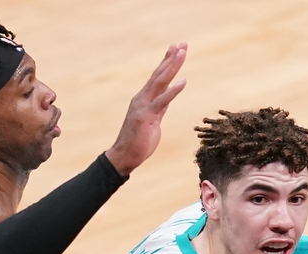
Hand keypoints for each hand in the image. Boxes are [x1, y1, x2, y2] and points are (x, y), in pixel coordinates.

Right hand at [104, 43, 187, 175]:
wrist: (125, 156)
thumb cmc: (138, 141)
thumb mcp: (153, 121)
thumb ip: (160, 107)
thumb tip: (168, 98)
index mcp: (144, 99)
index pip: (158, 77)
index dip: (167, 62)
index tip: (176, 48)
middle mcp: (142, 98)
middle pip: (159, 74)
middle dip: (171, 58)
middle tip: (182, 44)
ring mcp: (143, 106)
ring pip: (160, 82)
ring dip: (172, 66)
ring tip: (182, 53)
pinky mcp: (146, 116)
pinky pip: (162, 101)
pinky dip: (173, 91)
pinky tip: (183, 81)